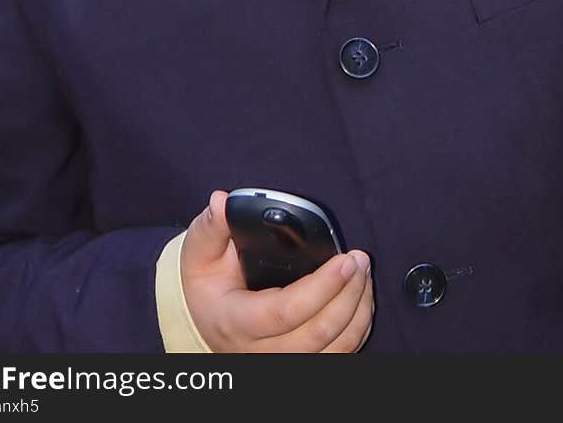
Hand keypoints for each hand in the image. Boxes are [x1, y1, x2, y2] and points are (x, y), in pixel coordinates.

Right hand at [179, 190, 373, 351]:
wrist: (203, 318)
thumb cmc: (206, 282)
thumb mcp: (199, 252)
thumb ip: (212, 226)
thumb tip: (221, 201)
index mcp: (235, 320)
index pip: (283, 313)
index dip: (320, 288)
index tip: (344, 259)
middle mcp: (260, 351)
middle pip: (317, 334)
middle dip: (348, 294)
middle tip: (360, 259)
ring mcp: (282, 361)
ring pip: (335, 349)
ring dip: (358, 310)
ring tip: (363, 273)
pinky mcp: (302, 362)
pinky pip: (340, 354)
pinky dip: (357, 327)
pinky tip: (360, 296)